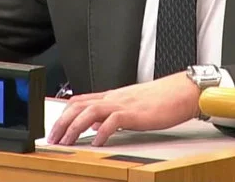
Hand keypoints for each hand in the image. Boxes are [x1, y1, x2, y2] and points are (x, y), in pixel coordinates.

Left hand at [47, 72, 200, 146]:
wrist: (182, 91)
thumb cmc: (161, 99)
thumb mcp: (131, 105)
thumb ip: (112, 113)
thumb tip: (95, 123)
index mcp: (112, 97)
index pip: (80, 101)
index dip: (64, 114)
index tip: (54, 129)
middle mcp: (114, 98)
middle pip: (79, 105)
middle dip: (63, 122)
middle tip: (53, 139)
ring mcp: (124, 104)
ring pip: (90, 111)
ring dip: (75, 127)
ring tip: (67, 142)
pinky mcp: (135, 113)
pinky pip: (113, 121)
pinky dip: (101, 132)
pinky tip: (96, 143)